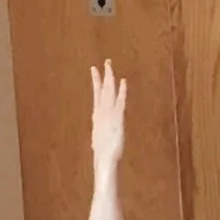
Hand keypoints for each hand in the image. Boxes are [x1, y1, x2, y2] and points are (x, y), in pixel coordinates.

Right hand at [90, 60, 126, 174]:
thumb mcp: (100, 142)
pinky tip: (123, 81)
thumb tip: (98, 140)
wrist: (104, 158)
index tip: (95, 70)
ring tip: (110, 64)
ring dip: (110, 77)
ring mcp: (109, 113)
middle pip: (102, 89)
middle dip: (104, 75)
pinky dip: (121, 91)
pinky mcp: (117, 118)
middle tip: (107, 61)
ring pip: (109, 91)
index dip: (97, 82)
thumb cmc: (103, 154)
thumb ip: (101, 137)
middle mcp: (102, 111)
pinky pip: (119, 101)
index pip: (97, 94)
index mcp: (97, 115)